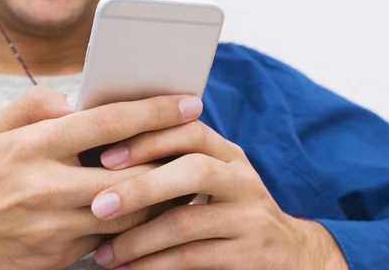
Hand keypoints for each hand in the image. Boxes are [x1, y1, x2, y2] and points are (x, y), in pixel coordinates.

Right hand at [0, 87, 203, 269]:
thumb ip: (34, 106)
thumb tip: (78, 101)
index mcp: (30, 148)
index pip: (104, 122)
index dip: (151, 109)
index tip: (188, 100)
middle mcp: (46, 188)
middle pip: (130, 172)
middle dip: (171, 154)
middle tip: (199, 139)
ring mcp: (56, 229)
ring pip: (129, 210)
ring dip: (162, 191)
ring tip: (185, 169)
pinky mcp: (62, 258)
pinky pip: (114, 238)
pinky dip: (137, 221)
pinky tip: (151, 205)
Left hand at [90, 117, 348, 269]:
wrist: (289, 254)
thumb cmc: (229, 211)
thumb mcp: (214, 179)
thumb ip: (175, 164)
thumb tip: (105, 157)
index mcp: (229, 154)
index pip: (190, 132)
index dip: (148, 140)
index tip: (105, 157)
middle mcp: (242, 180)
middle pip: (193, 171)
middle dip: (141, 187)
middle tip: (99, 206)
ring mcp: (250, 217)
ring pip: (186, 222)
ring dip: (137, 239)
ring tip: (104, 253)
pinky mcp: (250, 255)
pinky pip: (192, 258)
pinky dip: (154, 265)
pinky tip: (130, 269)